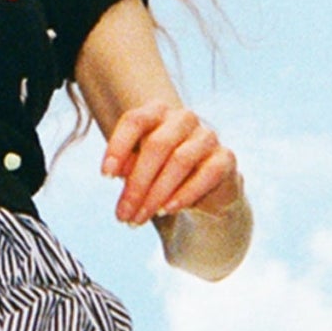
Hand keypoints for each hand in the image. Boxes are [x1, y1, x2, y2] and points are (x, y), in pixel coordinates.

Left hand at [101, 101, 242, 226]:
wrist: (203, 190)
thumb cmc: (160, 172)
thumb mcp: (138, 168)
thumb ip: (128, 165)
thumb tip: (119, 171)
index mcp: (157, 112)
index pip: (135, 121)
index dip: (117, 147)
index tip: (105, 176)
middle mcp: (183, 119)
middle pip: (156, 145)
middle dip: (136, 184)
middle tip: (122, 213)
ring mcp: (207, 136)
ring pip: (180, 161)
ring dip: (156, 194)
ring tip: (140, 217)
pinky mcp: (226, 157)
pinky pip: (206, 174)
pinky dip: (184, 194)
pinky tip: (167, 210)